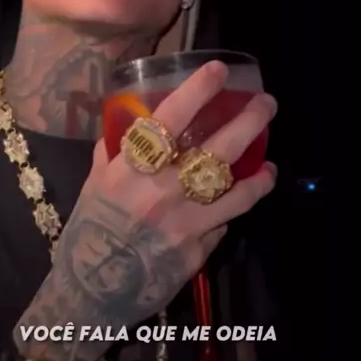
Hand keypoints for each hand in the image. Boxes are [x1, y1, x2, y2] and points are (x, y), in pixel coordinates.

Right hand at [56, 61, 276, 332]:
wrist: (91, 290)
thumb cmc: (90, 232)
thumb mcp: (93, 186)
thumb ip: (113, 153)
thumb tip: (130, 124)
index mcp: (129, 171)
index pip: (167, 122)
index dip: (196, 92)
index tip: (218, 70)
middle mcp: (160, 192)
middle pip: (216, 152)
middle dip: (248, 123)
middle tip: (267, 104)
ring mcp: (183, 223)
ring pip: (234, 192)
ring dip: (260, 175)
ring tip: (270, 164)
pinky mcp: (196, 251)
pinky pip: (223, 223)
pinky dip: (232, 210)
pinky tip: (243, 200)